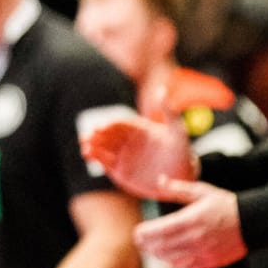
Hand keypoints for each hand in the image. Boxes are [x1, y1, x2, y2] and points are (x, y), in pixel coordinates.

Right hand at [80, 116, 195, 199]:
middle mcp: (127, 142)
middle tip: (87, 137)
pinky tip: (88, 156)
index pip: (119, 125)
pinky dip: (96, 159)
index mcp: (138, 129)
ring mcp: (123, 157)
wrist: (183, 177)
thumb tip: (161, 89)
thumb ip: (168, 111)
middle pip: (107, 136)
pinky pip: (105, 164)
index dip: (109, 125)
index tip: (101, 127)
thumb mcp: (177, 130)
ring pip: (103, 149)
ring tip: (84, 148)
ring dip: (92, 147)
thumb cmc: (181, 152)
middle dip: (96, 136)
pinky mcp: (120, 172)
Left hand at [134, 178, 245, 267]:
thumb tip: (160, 180)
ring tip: (151, 249)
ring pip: (173, 259)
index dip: (146, 233)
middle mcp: (197, 238)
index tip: (137, 232)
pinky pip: (187, 267)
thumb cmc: (226, 204)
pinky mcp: (211, 262)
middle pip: (164, 246)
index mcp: (193, 219)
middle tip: (139, 242)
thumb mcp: (203, 191)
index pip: (162, 230)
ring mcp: (204, 252)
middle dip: (148, 245)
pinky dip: (175, 264)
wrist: (253, 222)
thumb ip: (179, 188)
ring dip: (159, 255)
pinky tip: (169, 258)